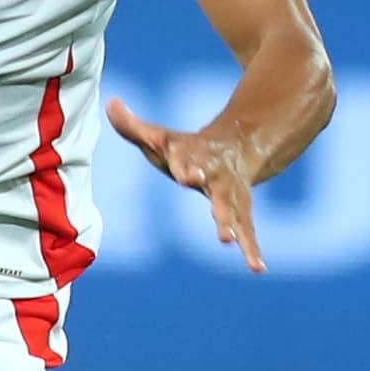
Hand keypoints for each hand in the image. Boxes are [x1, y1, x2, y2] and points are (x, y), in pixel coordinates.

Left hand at [109, 96, 268, 271]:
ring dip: (230, 225)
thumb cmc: (187, 148)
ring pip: (232, 210)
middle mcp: (215, 174)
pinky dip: (253, 248)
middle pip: (212, 184)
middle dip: (206, 189)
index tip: (184, 173)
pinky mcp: (241, 209)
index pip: (185, 158)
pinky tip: (258, 268)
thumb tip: (111, 102)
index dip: (184, 164)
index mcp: (193, 155)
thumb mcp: (160, 137)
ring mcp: (230, 192)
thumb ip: (133, 126)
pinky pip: (249, 231)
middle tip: (199, 191)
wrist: (234, 146)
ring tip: (227, 241)